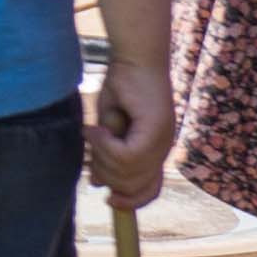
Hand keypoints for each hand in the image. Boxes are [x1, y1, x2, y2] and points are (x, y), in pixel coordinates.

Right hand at [87, 53, 175, 205]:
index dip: (132, 201)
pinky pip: (127, 155)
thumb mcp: (110, 127)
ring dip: (103, 157)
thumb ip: (107, 154)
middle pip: (135, 185)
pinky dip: (105, 145)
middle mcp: (163, 148)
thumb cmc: (123, 84)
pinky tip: (96, 129)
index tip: (110, 200)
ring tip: (93, 133)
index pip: (150, 189)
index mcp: (156, 149)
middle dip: (108, 175)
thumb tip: (97, 183)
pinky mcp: (155, 129)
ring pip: (129, 171)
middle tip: (93, 149)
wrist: (135, 56)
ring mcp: (162, 140)